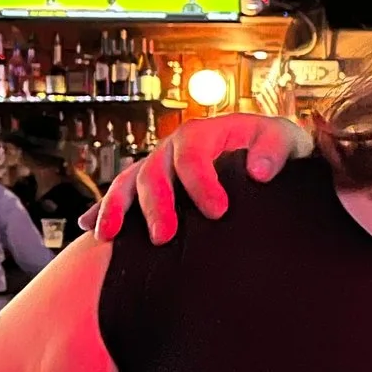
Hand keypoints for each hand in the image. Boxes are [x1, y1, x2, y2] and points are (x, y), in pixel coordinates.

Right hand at [86, 113, 311, 243]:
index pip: (193, 155)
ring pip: (128, 183)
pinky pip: (122, 196)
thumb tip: (259, 171)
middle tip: (165, 237)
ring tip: (110, 236)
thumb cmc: (273, 146)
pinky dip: (103, 210)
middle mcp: (173, 148)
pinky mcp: (153, 188)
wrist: (265, 154)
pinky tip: (89, 229)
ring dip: (117, 209)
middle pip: (154, 172)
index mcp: (203, 133)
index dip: (201, 183)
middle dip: (156, 205)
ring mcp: (159, 167)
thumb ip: (274, 150)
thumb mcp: (283, 139)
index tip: (218, 211)